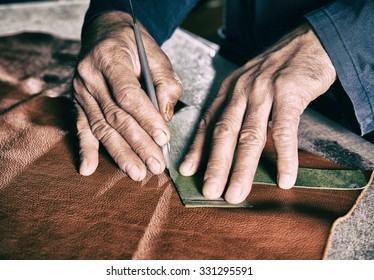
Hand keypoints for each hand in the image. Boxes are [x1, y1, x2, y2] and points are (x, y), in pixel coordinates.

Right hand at [73, 11, 181, 179]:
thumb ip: (165, 84)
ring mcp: (80, 90)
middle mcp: (89, 75)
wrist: (105, 34)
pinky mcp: (77, 103)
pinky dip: (86, 149)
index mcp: (110, 57)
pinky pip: (81, 128)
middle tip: (155, 165)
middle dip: (138, 144)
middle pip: (115, 116)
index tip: (163, 137)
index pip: (128, 94)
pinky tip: (87, 169)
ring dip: (119, 153)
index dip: (146, 118)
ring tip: (136, 172)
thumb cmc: (134, 46)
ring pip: (101, 127)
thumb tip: (165, 118)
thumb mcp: (156, 55)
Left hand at [179, 23, 335, 202]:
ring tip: (237, 194)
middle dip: (215, 165)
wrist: (306, 44)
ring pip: (250, 136)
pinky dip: (284, 158)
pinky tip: (284, 179)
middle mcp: (241, 92)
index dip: (196, 149)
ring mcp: (265, 93)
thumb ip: (233, 111)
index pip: (207, 124)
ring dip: (242, 169)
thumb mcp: (246, 86)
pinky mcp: (290, 94)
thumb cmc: (273, 72)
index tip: (187, 172)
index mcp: (227, 92)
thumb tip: (223, 145)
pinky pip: (285, 131)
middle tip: (209, 192)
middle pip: (224, 133)